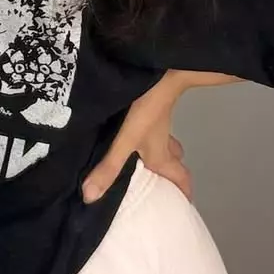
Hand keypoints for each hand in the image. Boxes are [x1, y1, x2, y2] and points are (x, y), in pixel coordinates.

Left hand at [83, 84, 191, 203]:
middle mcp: (163, 141)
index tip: (183, 204)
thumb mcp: (126, 140)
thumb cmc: (147, 108)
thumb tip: (90, 198)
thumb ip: (109, 167)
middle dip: (168, 171)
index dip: (183, 193)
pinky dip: (146, 132)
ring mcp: (160, 122)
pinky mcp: (152, 106)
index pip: (180, 178)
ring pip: (164, 142)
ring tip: (139, 158)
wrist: (161, 69)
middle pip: (174, 160)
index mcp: (161, 155)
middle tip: (156, 180)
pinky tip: (129, 128)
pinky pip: (153, 126)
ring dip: (157, 151)